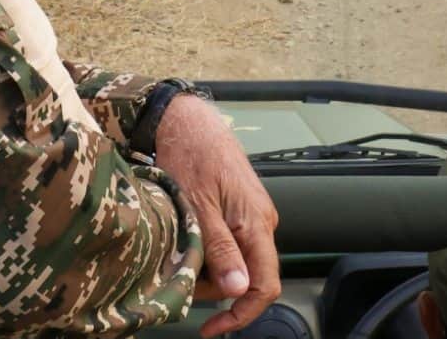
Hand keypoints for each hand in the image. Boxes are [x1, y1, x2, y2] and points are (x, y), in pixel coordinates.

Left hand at [152, 95, 279, 336]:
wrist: (188, 121)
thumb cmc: (192, 155)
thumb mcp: (198, 207)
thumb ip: (220, 249)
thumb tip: (238, 290)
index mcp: (257, 223)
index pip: (265, 285)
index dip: (242, 314)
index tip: (214, 327)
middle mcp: (262, 221)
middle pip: (249, 276)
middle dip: (217, 290)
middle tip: (183, 281)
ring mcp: (252, 214)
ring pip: (238, 261)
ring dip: (211, 270)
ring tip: (181, 255)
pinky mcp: (240, 208)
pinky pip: (232, 243)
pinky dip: (210, 252)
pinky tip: (189, 241)